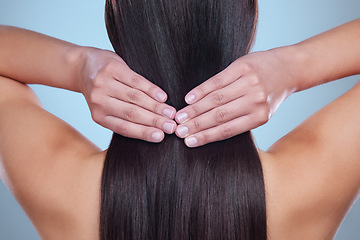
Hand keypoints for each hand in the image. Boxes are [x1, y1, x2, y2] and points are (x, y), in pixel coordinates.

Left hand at [79, 47, 176, 142]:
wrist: (83, 67)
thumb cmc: (100, 92)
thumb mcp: (105, 109)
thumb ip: (123, 118)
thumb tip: (153, 131)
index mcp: (99, 117)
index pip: (124, 127)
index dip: (143, 132)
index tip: (161, 136)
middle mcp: (99, 101)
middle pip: (132, 113)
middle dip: (155, 121)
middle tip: (172, 126)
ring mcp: (104, 84)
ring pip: (135, 98)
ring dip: (156, 106)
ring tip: (171, 112)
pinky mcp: (112, 68)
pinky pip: (135, 80)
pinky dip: (151, 89)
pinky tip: (162, 96)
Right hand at [174, 48, 296, 146]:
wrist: (289, 68)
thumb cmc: (271, 93)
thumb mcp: (262, 111)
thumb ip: (240, 120)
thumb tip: (210, 131)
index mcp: (260, 117)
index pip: (228, 130)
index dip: (206, 136)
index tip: (189, 142)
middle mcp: (255, 101)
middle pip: (219, 115)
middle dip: (196, 125)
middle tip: (179, 131)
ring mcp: (249, 83)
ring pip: (216, 99)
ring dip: (195, 109)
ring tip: (180, 116)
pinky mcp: (243, 67)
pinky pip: (217, 80)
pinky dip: (201, 90)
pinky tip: (189, 98)